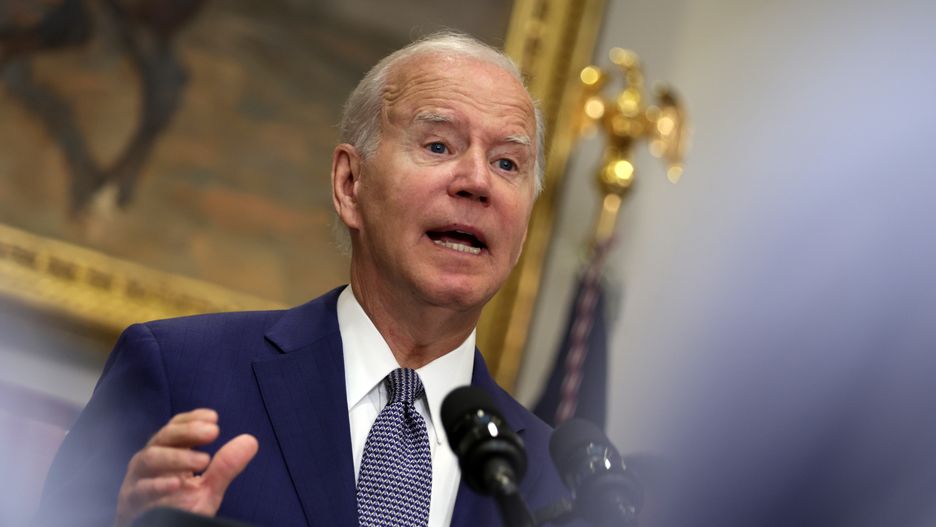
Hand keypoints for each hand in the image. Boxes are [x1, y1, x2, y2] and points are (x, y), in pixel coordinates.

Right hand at [115, 409, 258, 526]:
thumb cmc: (179, 510)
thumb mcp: (208, 489)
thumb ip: (225, 467)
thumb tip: (250, 441)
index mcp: (166, 454)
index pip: (174, 428)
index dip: (192, 420)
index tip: (214, 417)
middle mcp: (148, 463)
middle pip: (163, 437)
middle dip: (188, 431)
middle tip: (214, 432)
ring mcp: (136, 482)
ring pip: (149, 459)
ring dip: (177, 457)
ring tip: (204, 460)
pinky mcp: (129, 504)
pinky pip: (139, 490)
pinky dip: (157, 486)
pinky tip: (177, 484)